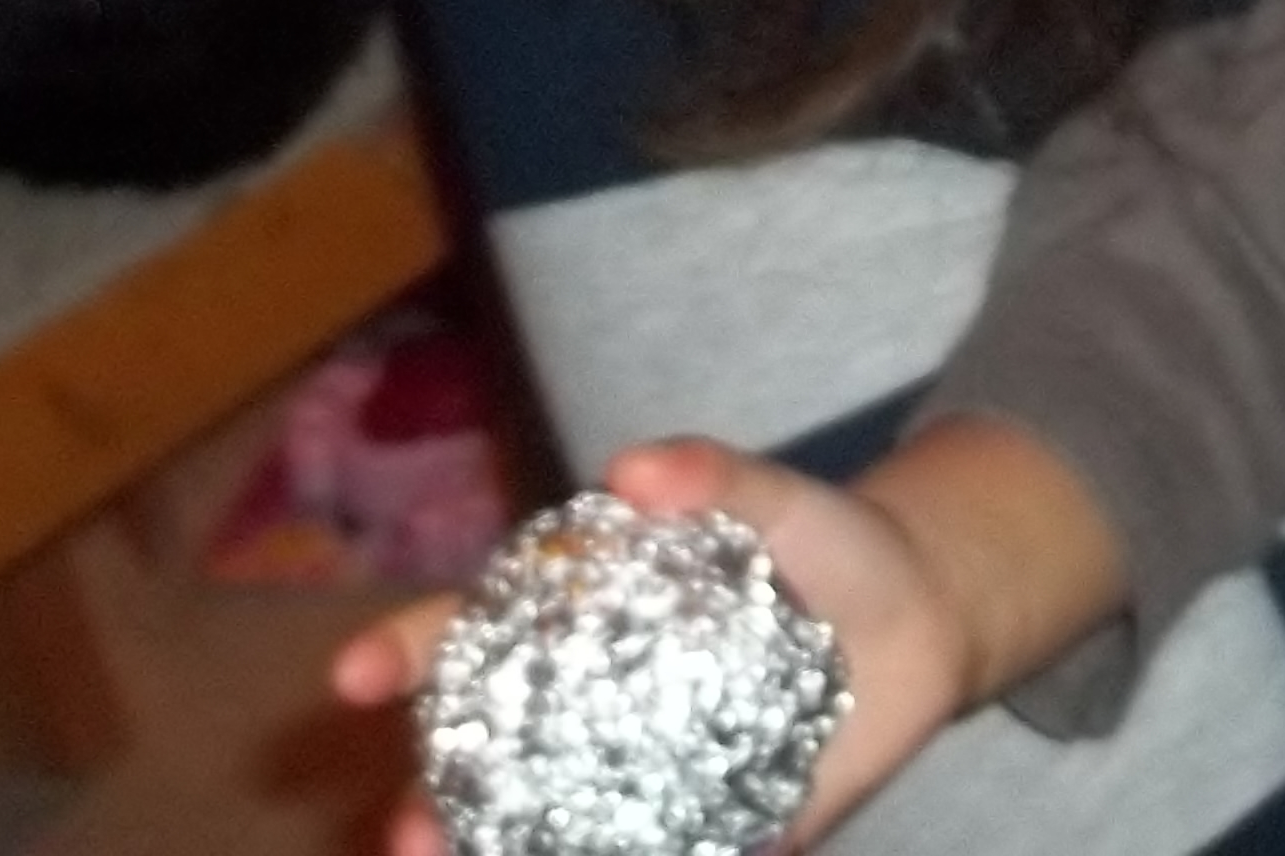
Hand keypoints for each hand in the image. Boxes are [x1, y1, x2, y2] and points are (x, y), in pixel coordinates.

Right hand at [328, 436, 985, 855]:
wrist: (933, 614)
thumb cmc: (832, 546)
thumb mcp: (776, 499)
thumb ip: (712, 477)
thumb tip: (632, 468)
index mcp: (589, 622)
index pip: (472, 638)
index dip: (406, 652)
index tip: (352, 675)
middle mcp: (599, 709)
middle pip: (491, 758)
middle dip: (435, 799)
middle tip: (408, 832)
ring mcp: (650, 776)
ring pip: (553, 829)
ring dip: (503, 854)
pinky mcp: (723, 826)